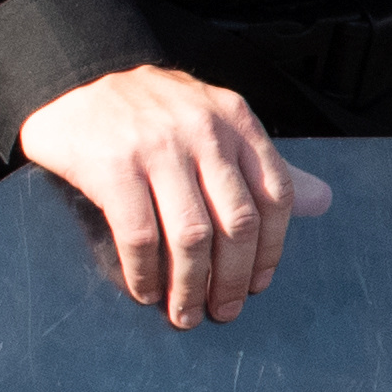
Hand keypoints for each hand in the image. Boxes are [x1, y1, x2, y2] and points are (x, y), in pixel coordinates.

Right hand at [16, 62, 328, 326]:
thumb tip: (322, 202)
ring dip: (191, 285)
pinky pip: (139, 234)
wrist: (68, 79)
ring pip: (191, 234)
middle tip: (222, 311)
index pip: (274, 195)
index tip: (257, 285)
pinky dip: (146, 272)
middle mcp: (202, 131)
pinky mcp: (111, 166)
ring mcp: (155, 147)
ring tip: (184, 313)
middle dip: (233, 278)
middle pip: (237, 222)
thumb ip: (261, 165)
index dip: (271, 250)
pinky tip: (146, 289)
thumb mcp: (213, 122)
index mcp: (234, 120)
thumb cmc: (148, 112)